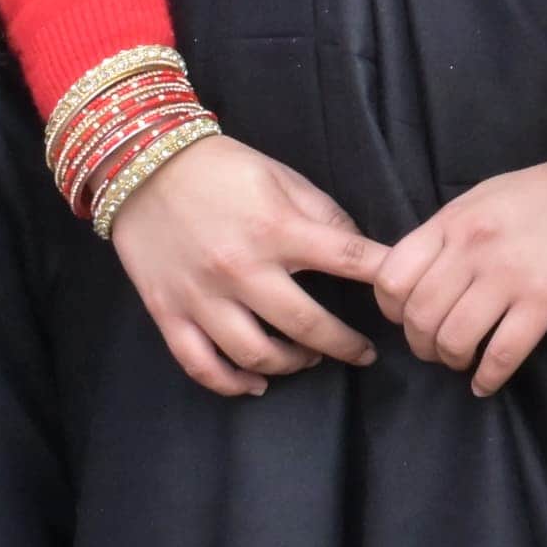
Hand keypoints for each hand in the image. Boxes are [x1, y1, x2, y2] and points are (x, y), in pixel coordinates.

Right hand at [106, 134, 390, 396]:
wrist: (141, 163)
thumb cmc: (221, 168)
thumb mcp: (282, 178)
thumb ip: (324, 215)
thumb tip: (362, 250)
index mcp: (277, 229)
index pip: (349, 261)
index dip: (386, 280)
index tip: (405, 298)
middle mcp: (242, 269)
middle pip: (307, 326)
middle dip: (345, 345)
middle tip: (363, 353)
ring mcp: (202, 296)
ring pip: (256, 354)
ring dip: (292, 365)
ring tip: (309, 358)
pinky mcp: (168, 312)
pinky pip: (201, 365)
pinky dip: (231, 383)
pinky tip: (255, 383)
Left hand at [371, 161, 546, 394]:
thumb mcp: (485, 198)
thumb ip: (448, 233)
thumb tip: (418, 275)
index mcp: (453, 220)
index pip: (391, 277)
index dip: (392, 310)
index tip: (408, 319)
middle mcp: (473, 247)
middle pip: (419, 316)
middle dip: (421, 345)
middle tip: (436, 350)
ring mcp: (509, 274)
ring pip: (454, 339)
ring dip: (452, 361)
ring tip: (463, 362)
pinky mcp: (546, 299)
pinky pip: (502, 354)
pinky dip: (487, 379)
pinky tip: (486, 384)